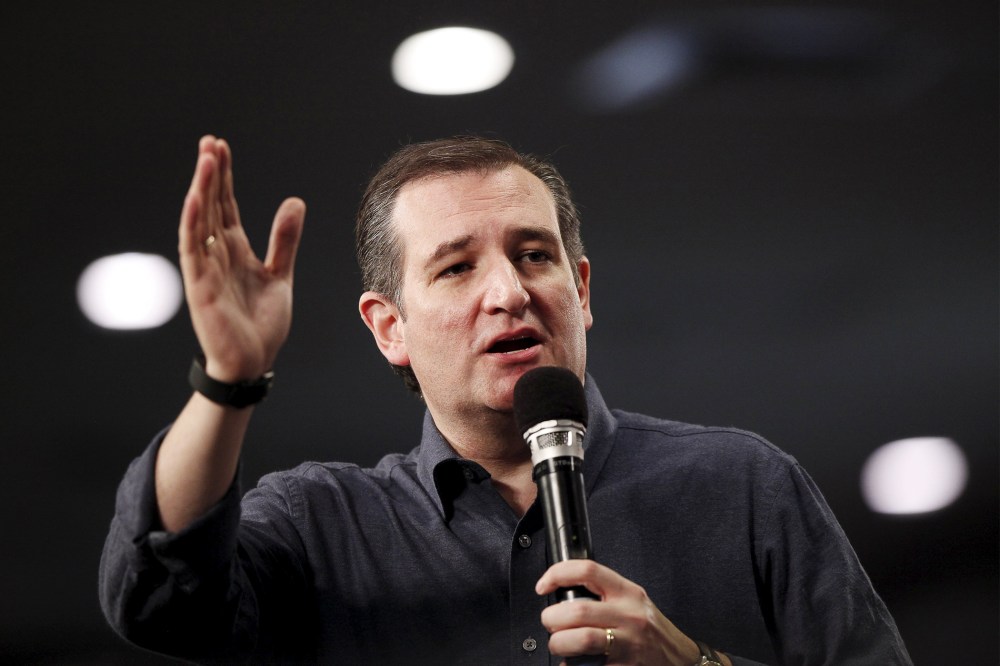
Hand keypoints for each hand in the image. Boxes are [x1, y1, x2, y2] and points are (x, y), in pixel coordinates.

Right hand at [178, 136, 304, 381]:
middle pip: (210, 206)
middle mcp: (216, 255)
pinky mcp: (201, 287)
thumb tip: (294, 201)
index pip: (225, 206)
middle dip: (210, 174)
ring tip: (206, 159)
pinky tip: (195, 199)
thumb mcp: (280, 274)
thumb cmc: (260, 323)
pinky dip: (192, 224)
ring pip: (200, 221)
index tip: (221, 147)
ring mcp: (206, 269)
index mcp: (234, 251)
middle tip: (209, 141)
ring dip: (202, 190)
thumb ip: (285, 240)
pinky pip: (192, 250)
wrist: (253, 362)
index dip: (223, 178)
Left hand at [537, 560, 726, 665]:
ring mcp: (627, 645)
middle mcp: (629, 616)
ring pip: (580, 641)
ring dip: (559, 644)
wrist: (680, 659)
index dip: (558, 574)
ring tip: (559, 645)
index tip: (543, 585)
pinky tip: (573, 664)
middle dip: (552, 619)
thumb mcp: (634, 601)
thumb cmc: (651, 630)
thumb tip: (563, 593)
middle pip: (577, 612)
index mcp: (628, 593)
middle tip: (550, 623)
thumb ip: (604, 594)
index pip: (588, 571)